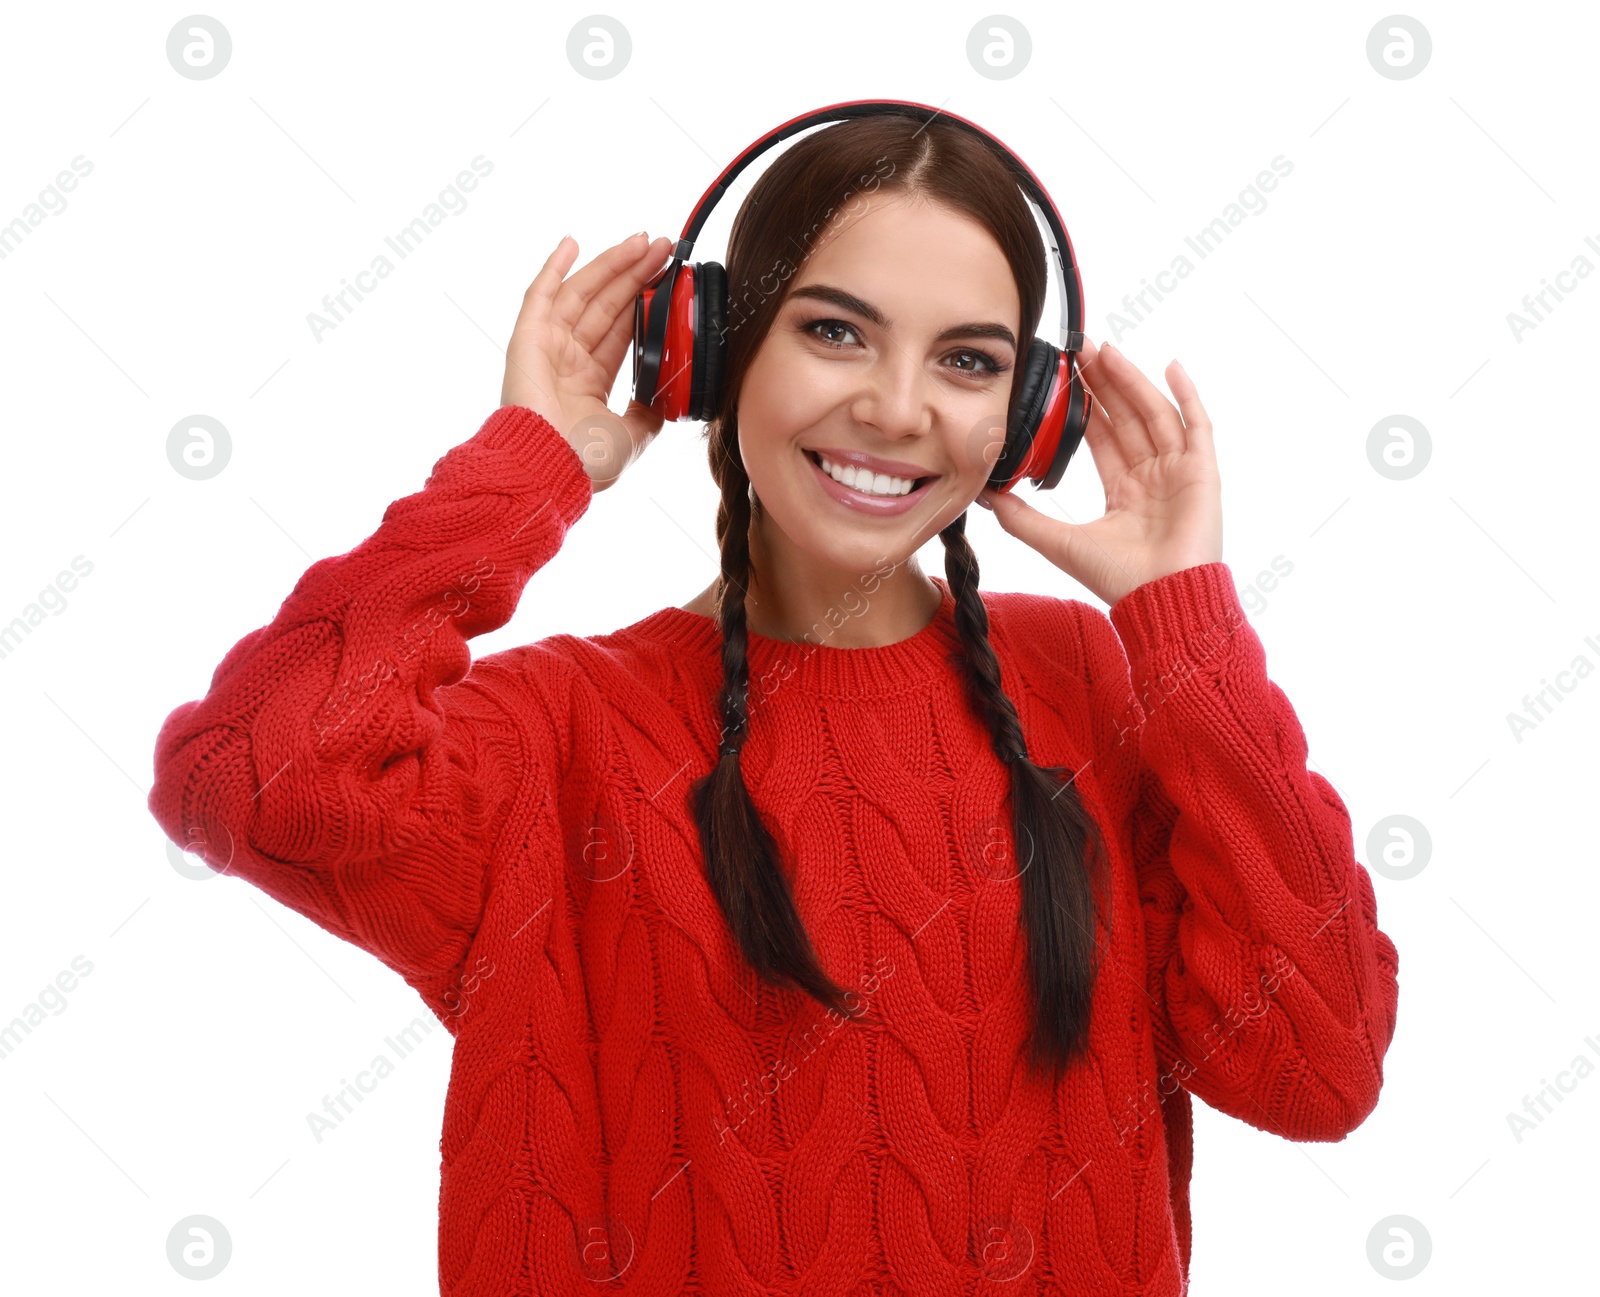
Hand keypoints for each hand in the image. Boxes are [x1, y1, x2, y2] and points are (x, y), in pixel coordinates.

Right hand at [502, 231, 675, 491]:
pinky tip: (572, 243)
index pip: (621, 330)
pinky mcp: (527, 340)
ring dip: (610, 265)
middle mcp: (567, 361)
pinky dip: (553, 268)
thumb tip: (667, 396)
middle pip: (606, 305)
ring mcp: (546, 348)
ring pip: (582, 294)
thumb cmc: (583, 463)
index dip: (643, 301)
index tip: (668, 278)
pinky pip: (539, 296)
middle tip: (663, 248)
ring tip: (641, 242)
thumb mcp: (632, 437)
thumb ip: (649, 412)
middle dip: (635, 274)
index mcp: (588, 383)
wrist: (551, 470)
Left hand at [976, 339, 1222, 605]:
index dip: (1085, 406)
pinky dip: (1187, 395)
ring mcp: (1179, 472)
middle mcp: (1152, 477)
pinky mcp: (1202, 472)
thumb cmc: (1118, 579)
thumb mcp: (1058, 542)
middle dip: (1104, 382)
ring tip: (1107, 351)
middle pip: (1127, 417)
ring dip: (1132, 380)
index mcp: (1123, 492)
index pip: (1102, 436)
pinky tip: (1170, 366)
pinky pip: (1198, 425)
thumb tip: (984, 496)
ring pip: (1154, 413)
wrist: (1160, 599)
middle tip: (1081, 349)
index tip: (1066, 377)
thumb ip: (1021, 519)